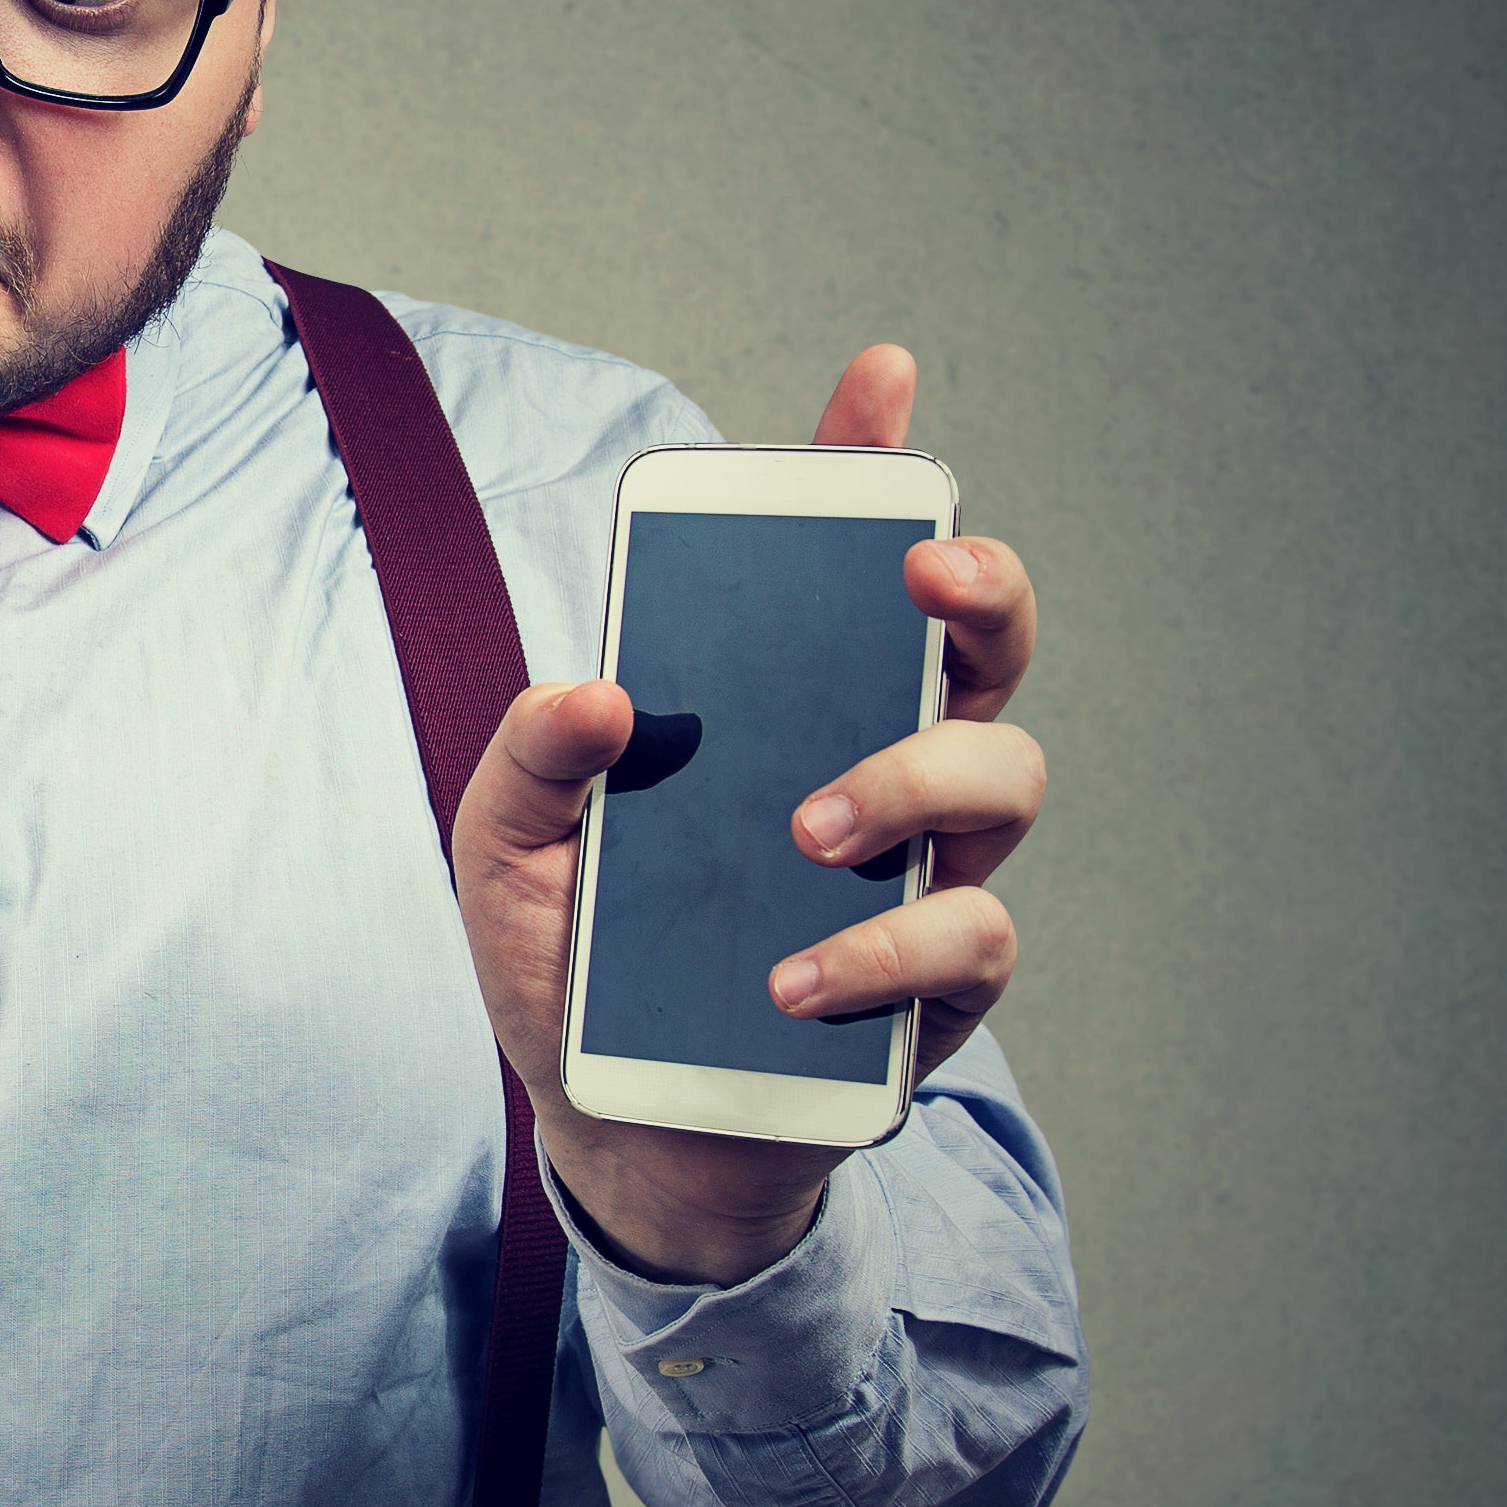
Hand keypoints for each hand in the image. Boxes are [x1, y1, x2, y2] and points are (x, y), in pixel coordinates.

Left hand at [446, 346, 1045, 1284]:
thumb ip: (525, 764)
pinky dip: (884, 946)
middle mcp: (873, 769)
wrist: (618, 1132)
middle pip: (982, 646)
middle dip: (979, 587)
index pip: (844, 569)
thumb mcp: (501, 855)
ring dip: (912, 781)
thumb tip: (596, 694)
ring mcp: (920, 873)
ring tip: (803, 830)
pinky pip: (967, 939)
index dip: (873, 462)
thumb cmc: (577, 965)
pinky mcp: (934, 991)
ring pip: (1005, 778)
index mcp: (778, 710)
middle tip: (922, 570)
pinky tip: (795, 977)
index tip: (882, 374)